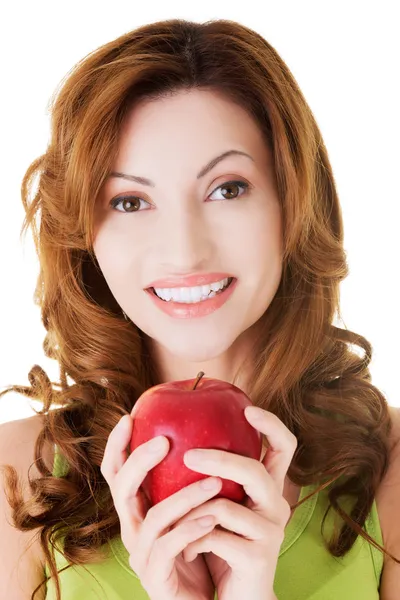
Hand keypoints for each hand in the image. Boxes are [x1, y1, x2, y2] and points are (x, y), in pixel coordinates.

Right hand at [100, 410, 223, 599]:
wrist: (202, 598)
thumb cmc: (197, 545)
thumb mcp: (188, 507)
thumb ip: (186, 478)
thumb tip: (204, 433)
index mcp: (136, 508)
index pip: (116, 471)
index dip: (117, 445)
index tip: (131, 416)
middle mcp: (132, 527)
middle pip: (121, 489)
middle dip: (140, 461)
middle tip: (165, 441)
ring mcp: (141, 553)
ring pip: (153, 518)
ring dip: (183, 496)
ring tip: (213, 481)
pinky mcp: (156, 576)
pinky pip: (169, 549)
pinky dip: (190, 531)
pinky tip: (212, 520)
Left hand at [172, 406, 296, 599]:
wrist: (241, 598)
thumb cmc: (226, 546)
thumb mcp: (223, 508)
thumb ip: (217, 480)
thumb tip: (186, 441)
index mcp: (269, 489)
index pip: (284, 448)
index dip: (271, 425)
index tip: (248, 408)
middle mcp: (277, 505)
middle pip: (254, 470)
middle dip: (219, 459)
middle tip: (189, 455)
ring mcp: (270, 532)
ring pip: (225, 504)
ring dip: (192, 508)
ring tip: (174, 516)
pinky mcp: (258, 557)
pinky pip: (214, 535)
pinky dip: (193, 539)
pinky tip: (188, 550)